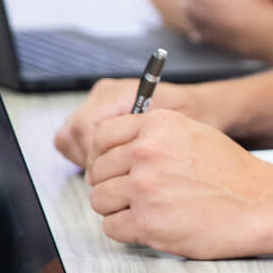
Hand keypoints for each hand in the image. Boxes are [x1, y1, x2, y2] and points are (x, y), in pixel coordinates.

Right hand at [54, 78, 201, 169]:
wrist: (202, 106)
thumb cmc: (196, 115)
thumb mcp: (177, 132)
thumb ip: (146, 145)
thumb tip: (123, 166)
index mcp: (121, 93)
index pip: (86, 128)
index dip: (96, 158)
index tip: (114, 175)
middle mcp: (104, 94)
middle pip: (73, 133)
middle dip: (90, 162)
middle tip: (114, 179)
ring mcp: (98, 102)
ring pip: (70, 138)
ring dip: (88, 160)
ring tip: (116, 172)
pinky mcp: (97, 114)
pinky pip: (76, 140)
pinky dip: (89, 156)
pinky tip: (113, 165)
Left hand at [86, 108, 272, 257]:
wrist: (261, 204)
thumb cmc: (233, 174)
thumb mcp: (193, 134)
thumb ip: (154, 135)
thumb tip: (118, 148)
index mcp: (157, 126)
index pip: (101, 136)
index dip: (108, 155)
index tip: (119, 167)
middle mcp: (146, 152)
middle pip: (98, 171)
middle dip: (113, 184)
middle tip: (137, 194)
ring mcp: (144, 188)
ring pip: (99, 200)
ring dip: (117, 208)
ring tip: (144, 210)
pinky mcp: (146, 222)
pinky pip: (111, 227)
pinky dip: (126, 230)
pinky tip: (149, 225)